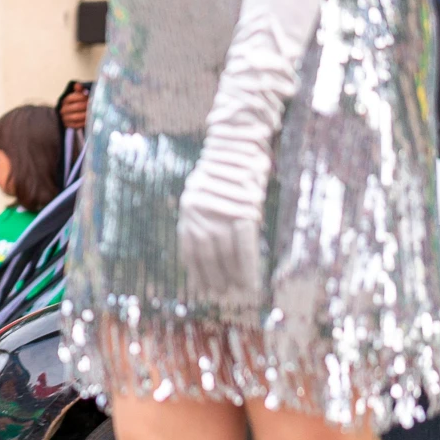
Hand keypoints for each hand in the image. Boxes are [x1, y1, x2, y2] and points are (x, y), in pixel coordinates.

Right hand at [58, 82, 89, 131]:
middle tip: (96, 105)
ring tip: (94, 113)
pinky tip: (90, 120)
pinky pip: (76, 124)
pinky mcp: (68, 125)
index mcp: (65, 100)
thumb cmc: (76, 103)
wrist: (69, 115)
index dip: (83, 97)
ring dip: (86, 115)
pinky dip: (84, 122)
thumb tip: (78, 85)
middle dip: (87, 106)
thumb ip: (78, 90)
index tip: (92, 97)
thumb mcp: (76, 95)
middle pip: (76, 107)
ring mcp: (65, 118)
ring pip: (76, 116)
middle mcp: (64, 109)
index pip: (73, 97)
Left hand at [179, 136, 269, 299]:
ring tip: (236, 293)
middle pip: (206, 253)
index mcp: (189, 207)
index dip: (195, 269)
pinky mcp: (243, 211)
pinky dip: (247, 267)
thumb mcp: (210, 193)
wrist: (239, 145)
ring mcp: (221, 211)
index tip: (201, 287)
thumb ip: (208, 217)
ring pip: (225, 253)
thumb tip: (214, 250)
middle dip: (213, 276)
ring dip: (231, 276)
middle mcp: (200, 211)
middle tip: (220, 295)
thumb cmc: (229, 171)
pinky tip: (250, 283)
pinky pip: (244, 246)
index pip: (189, 246)